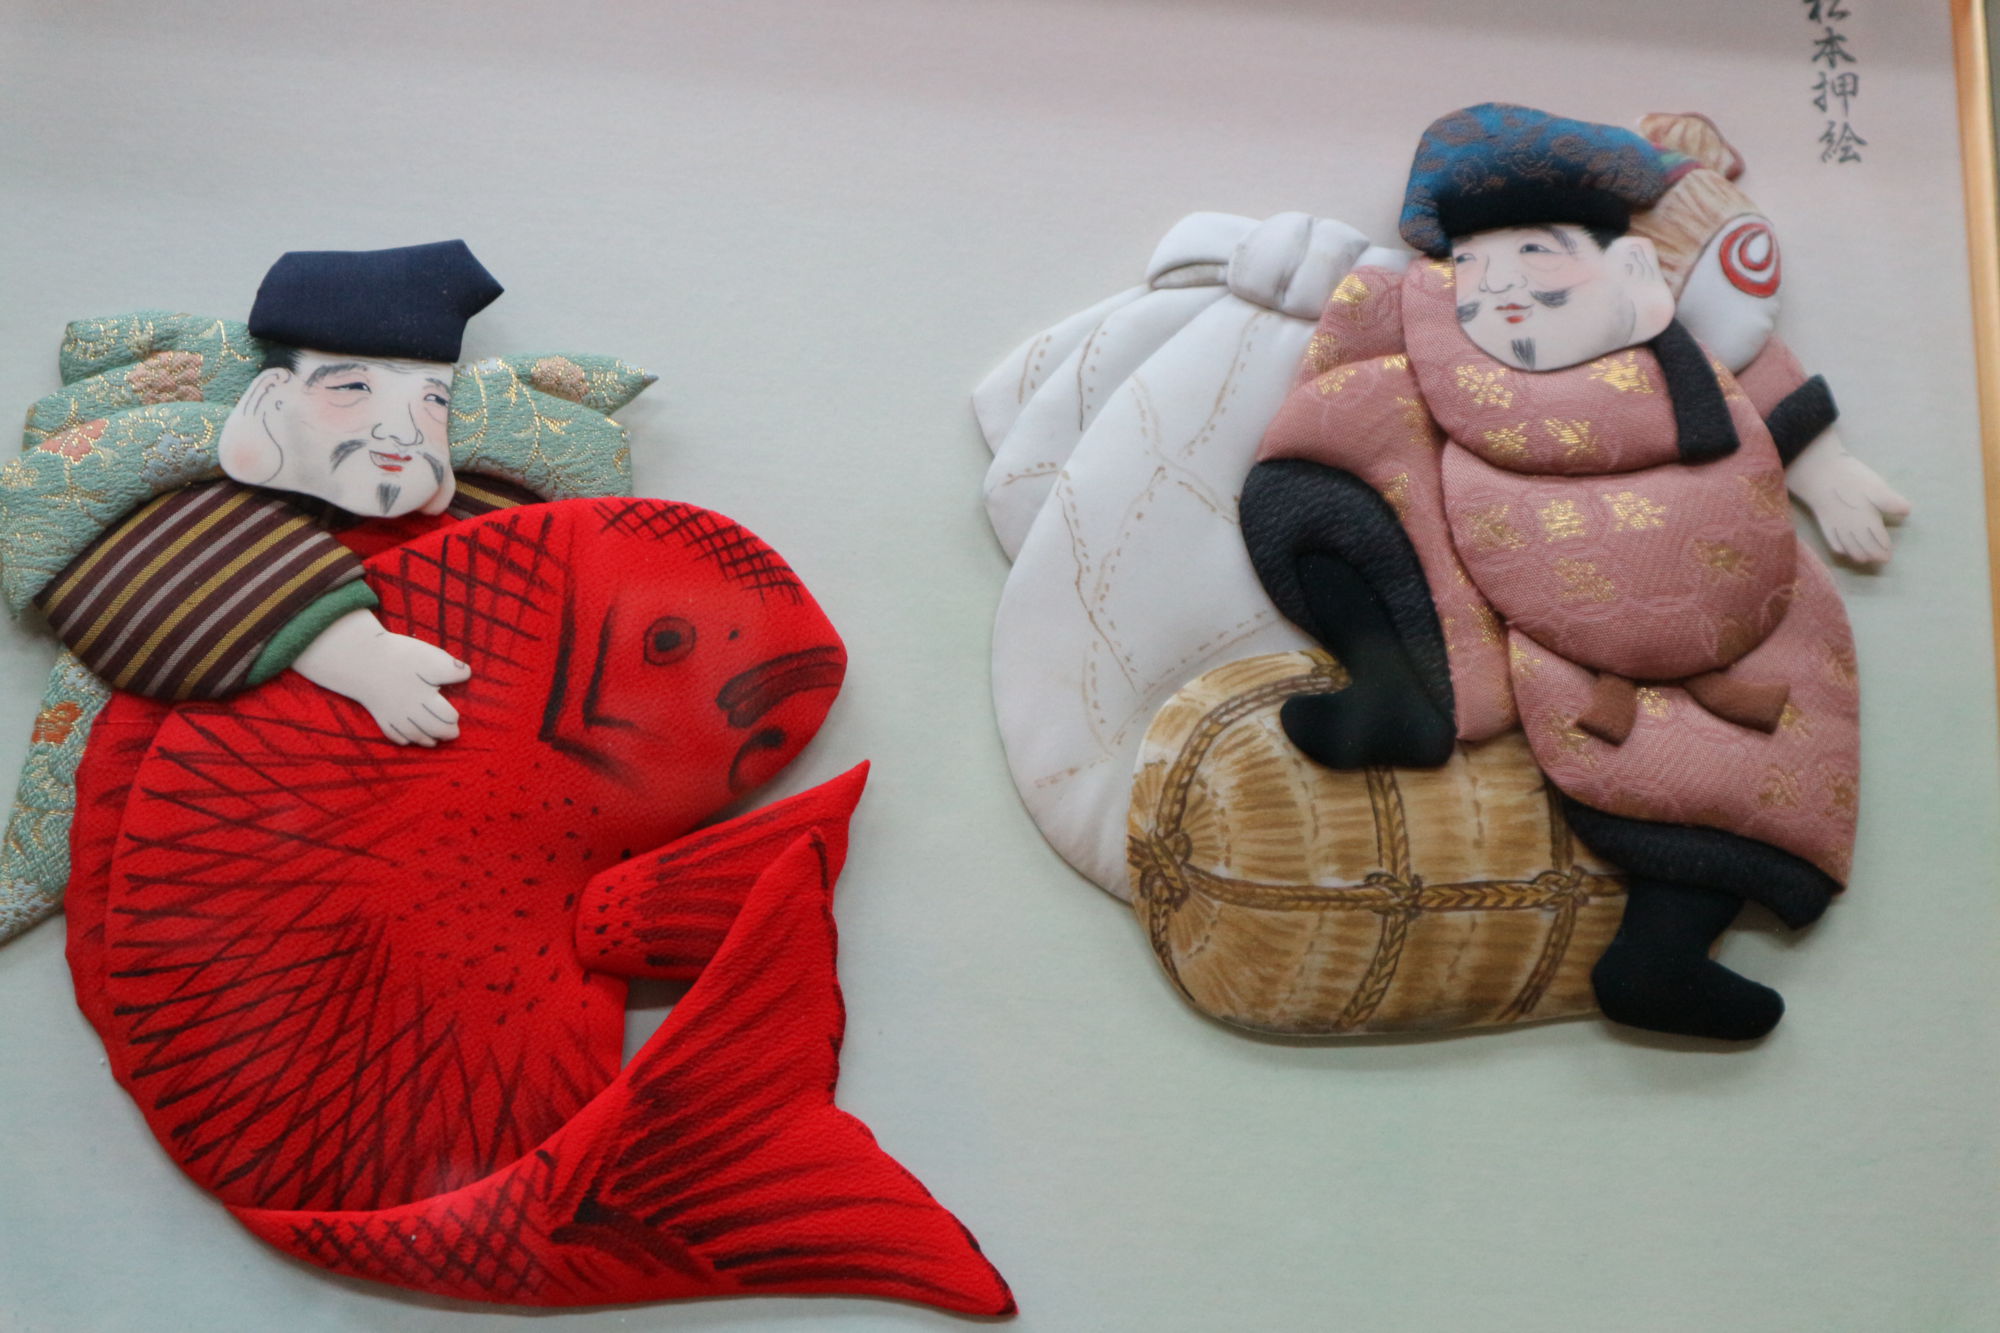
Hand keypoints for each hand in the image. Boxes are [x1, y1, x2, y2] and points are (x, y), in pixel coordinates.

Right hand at [291, 609, 471, 745]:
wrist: (362, 659)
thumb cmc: (399, 656)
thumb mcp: (429, 656)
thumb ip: (450, 668)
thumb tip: (466, 673)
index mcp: (426, 697)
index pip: (447, 717)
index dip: (453, 718)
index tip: (456, 717)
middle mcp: (412, 711)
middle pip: (433, 730)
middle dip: (446, 733)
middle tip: (453, 733)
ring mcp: (394, 715)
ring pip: (414, 736)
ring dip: (426, 740)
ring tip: (435, 741)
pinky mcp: (379, 715)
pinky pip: (393, 735)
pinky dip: (403, 740)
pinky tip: (408, 741)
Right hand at [1786, 428, 1911, 565]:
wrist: (1818, 474)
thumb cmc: (1849, 479)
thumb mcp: (1875, 487)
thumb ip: (1889, 501)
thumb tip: (1907, 511)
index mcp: (1867, 519)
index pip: (1877, 538)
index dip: (1884, 547)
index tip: (1889, 556)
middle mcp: (1852, 527)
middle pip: (1863, 545)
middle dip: (1873, 554)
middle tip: (1881, 560)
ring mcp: (1836, 526)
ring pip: (1848, 545)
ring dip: (1856, 554)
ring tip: (1863, 559)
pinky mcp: (1824, 522)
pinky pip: (1831, 539)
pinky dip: (1838, 547)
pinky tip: (1841, 550)